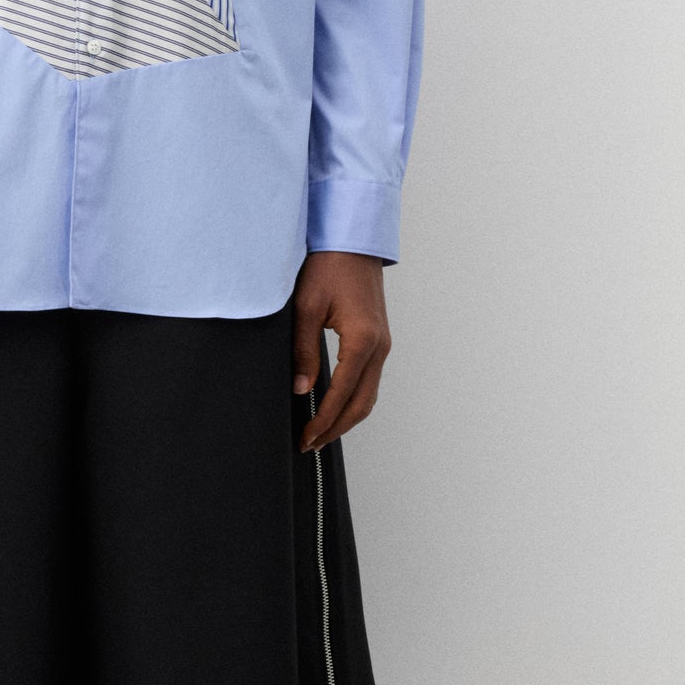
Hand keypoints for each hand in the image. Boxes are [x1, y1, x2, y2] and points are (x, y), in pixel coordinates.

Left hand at [291, 251, 390, 451]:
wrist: (352, 241)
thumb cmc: (327, 267)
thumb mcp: (306, 308)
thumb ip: (303, 351)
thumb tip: (301, 389)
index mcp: (363, 340)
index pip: (342, 394)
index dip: (323, 420)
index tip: (305, 438)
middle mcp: (380, 346)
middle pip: (362, 404)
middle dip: (336, 428)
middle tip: (310, 444)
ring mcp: (383, 344)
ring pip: (369, 395)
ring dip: (346, 418)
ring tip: (320, 432)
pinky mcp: (379, 339)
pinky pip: (370, 380)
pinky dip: (354, 400)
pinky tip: (334, 407)